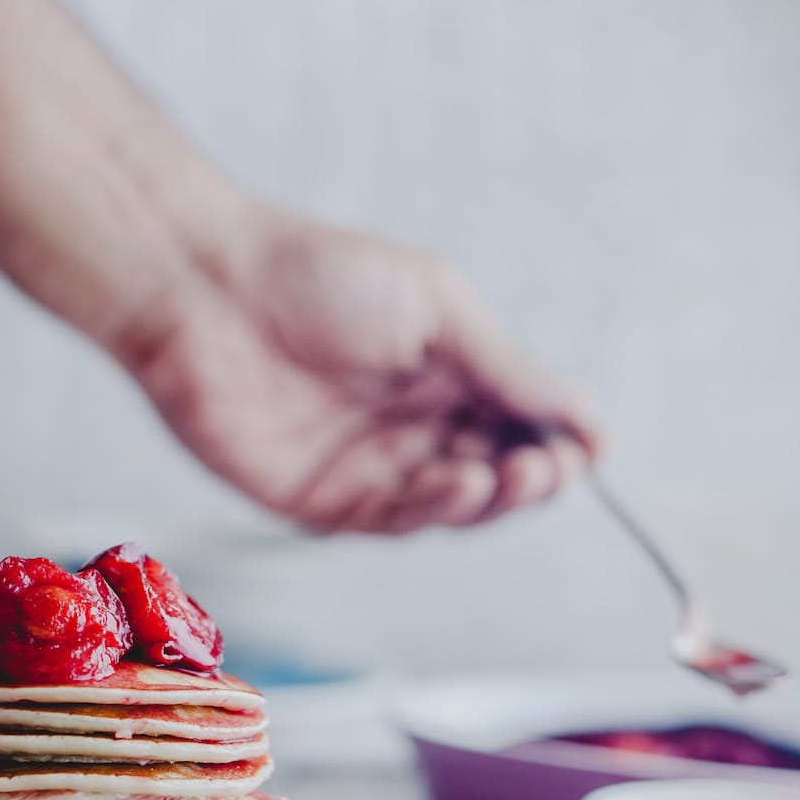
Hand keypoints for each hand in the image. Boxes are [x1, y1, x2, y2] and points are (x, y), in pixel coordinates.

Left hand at [127, 204, 599, 532]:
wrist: (208, 292)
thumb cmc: (317, 277)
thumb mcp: (436, 308)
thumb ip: (507, 368)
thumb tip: (587, 414)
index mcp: (445, 372)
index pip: (520, 424)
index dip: (559, 443)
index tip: (590, 450)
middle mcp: (412, 425)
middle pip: (494, 476)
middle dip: (530, 478)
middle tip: (541, 469)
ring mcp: (369, 468)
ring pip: (450, 509)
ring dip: (487, 500)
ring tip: (499, 476)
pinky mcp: (323, 502)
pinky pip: (393, 522)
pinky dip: (432, 510)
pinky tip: (455, 483)